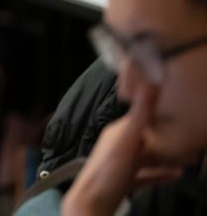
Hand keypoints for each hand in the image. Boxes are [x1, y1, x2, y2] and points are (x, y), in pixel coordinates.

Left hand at [63, 85, 181, 214]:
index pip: (144, 120)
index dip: (164, 118)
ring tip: (190, 159)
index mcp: (119, 132)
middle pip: (149, 140)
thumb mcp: (126, 141)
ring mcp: (122, 164)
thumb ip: (139, 116)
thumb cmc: (110, 170)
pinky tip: (177, 176)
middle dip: (170, 141)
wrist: (93, 202)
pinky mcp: (125, 180)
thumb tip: (149, 84)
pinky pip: (146, 175)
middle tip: (193, 144)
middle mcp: (119, 145)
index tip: (184, 117)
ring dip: (168, 158)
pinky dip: (161, 174)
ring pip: (149, 157)